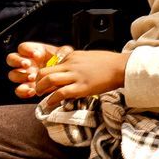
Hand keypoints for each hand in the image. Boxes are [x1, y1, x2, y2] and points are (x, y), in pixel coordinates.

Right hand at [6, 41, 61, 90]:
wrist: (66, 78)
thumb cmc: (63, 64)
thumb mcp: (65, 55)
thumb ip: (64, 52)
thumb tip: (62, 53)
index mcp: (33, 52)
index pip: (23, 48)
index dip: (27, 50)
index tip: (37, 55)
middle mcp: (26, 63)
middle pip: (11, 59)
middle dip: (18, 61)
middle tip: (27, 64)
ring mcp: (24, 76)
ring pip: (12, 75)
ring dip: (21, 76)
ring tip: (32, 78)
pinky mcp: (27, 88)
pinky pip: (19, 90)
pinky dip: (23, 91)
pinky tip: (32, 91)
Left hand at [13, 46, 127, 101]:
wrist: (121, 67)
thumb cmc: (109, 63)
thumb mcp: (89, 57)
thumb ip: (77, 63)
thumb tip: (71, 71)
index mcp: (72, 56)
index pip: (53, 65)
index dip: (46, 74)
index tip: (45, 81)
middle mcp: (71, 64)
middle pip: (45, 71)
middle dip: (38, 81)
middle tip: (37, 89)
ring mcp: (76, 76)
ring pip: (49, 79)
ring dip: (41, 88)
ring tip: (40, 95)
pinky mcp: (82, 87)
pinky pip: (61, 92)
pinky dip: (52, 98)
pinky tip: (50, 103)